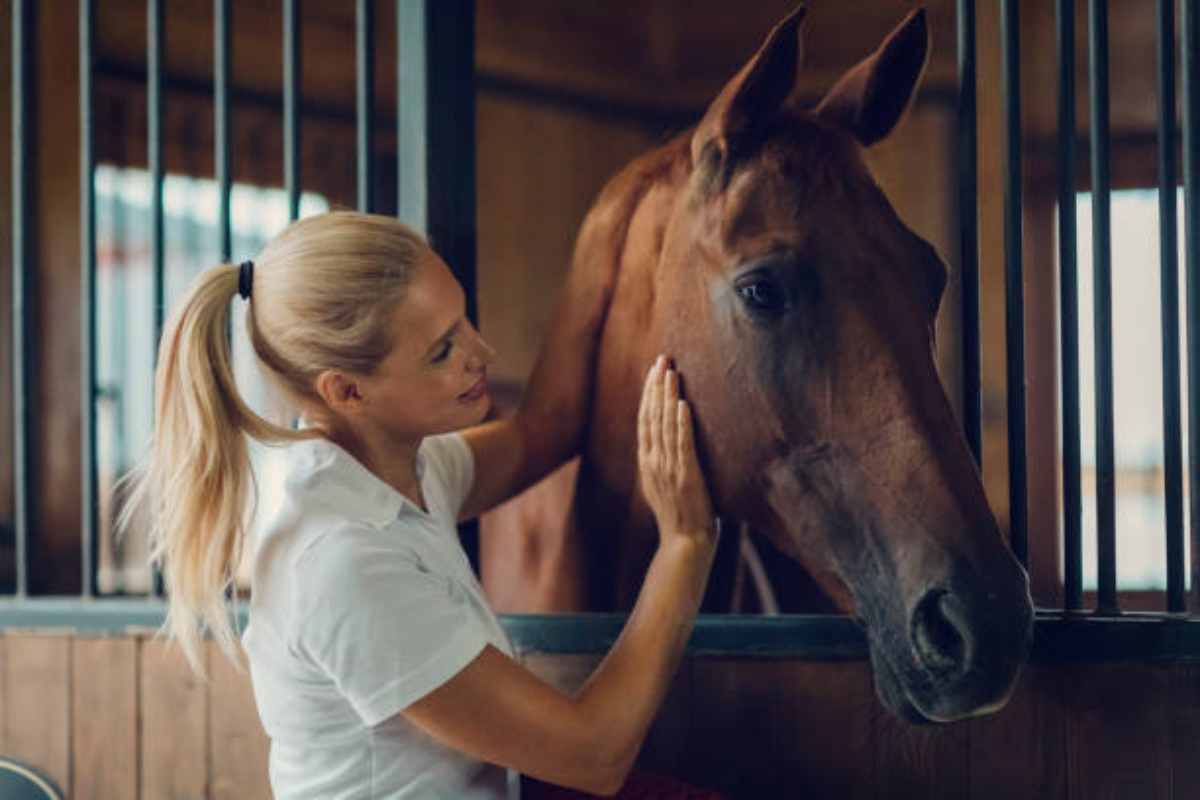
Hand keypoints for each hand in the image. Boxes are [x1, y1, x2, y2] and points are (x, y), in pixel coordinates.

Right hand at [636, 354, 716, 553]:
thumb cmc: (680, 515)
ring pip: (664, 425)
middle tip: (662, 359)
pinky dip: (681, 424)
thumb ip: (661, 462)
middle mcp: (653, 461)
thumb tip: (665, 441)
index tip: (654, 370)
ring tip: (671, 372)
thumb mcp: (662, 484)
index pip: (645, 419)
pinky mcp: (686, 476)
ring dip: (667, 397)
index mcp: (647, 462)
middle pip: (652, 416)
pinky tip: (682, 405)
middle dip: (656, 385)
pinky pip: (682, 445)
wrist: (684, 543)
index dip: (649, 393)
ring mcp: (668, 468)